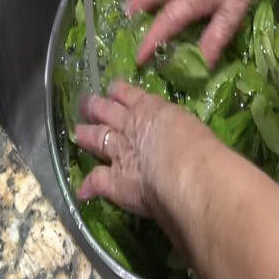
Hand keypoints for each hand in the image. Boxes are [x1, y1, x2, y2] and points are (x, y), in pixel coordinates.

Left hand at [75, 81, 200, 216]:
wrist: (186, 172)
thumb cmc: (199, 145)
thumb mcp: (192, 125)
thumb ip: (180, 127)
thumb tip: (184, 136)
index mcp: (153, 110)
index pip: (131, 95)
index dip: (120, 92)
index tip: (113, 88)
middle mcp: (131, 127)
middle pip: (108, 113)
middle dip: (97, 108)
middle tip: (86, 104)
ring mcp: (119, 153)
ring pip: (98, 139)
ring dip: (87, 135)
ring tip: (79, 132)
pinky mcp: (114, 180)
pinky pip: (97, 180)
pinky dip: (89, 185)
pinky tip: (83, 190)